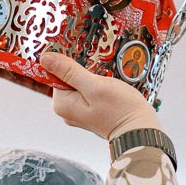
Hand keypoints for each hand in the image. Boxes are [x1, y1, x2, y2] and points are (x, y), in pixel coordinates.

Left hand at [41, 51, 160, 140]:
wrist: (140, 130)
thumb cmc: (119, 109)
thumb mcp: (94, 86)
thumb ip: (69, 72)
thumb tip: (45, 58)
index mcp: (62, 104)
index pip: (55, 74)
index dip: (68, 61)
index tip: (83, 55)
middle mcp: (67, 109)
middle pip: (67, 77)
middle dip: (81, 67)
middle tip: (98, 63)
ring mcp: (79, 110)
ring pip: (80, 82)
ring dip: (92, 73)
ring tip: (106, 73)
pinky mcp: (91, 109)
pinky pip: (89, 89)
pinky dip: (97, 81)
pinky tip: (109, 80)